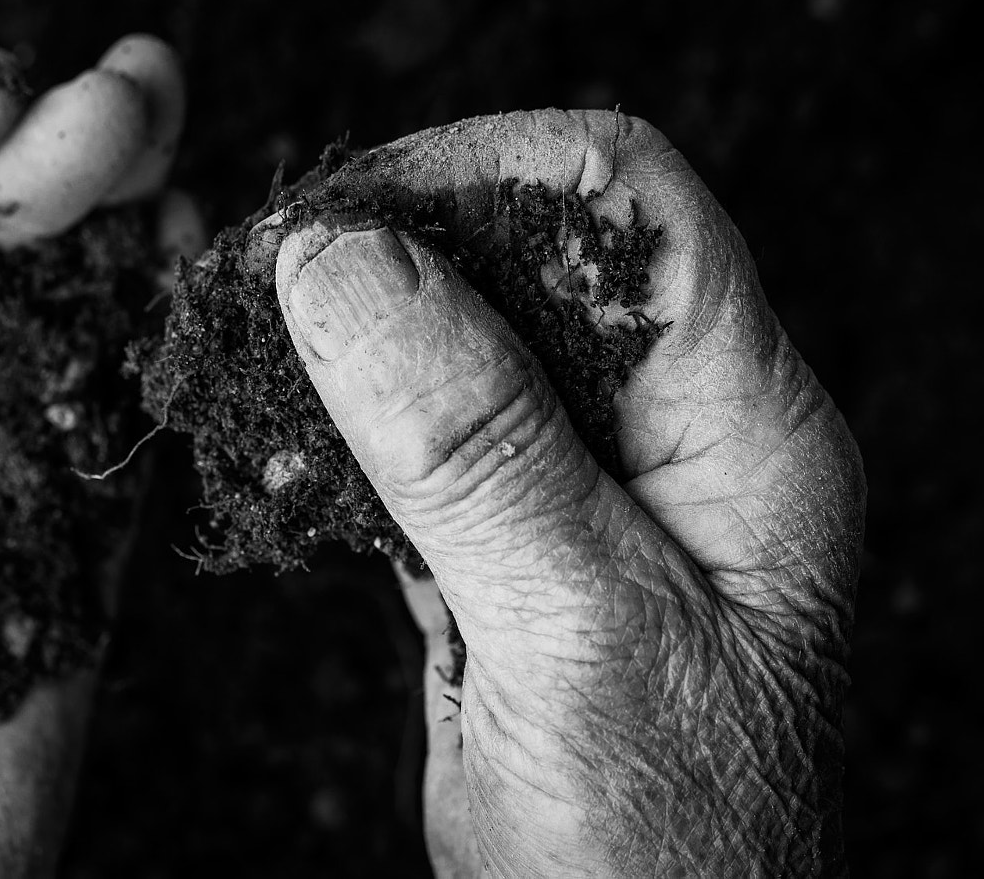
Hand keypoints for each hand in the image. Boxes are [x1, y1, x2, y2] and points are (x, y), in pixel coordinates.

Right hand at [269, 111, 863, 875]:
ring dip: (344, 340)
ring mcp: (580, 489)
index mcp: (743, 425)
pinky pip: (412, 444)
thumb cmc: (662, 843)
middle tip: (258, 279)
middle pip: (529, 254)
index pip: (627, 202)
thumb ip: (473, 443)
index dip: (480, 171)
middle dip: (390, 246)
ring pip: (454, 343)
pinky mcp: (502, 547)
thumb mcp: (580, 629)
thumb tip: (342, 261)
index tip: (339, 214)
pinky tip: (275, 462)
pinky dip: (334, 438)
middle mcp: (667, 434)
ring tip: (240, 355)